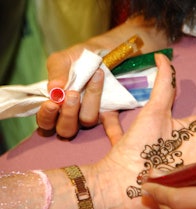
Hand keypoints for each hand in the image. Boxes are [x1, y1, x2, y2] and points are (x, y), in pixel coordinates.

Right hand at [36, 16, 169, 143]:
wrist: (103, 51)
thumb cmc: (77, 58)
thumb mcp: (63, 59)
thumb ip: (56, 71)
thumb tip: (55, 89)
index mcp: (55, 106)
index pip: (46, 122)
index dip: (47, 116)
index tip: (52, 103)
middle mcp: (72, 115)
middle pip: (66, 129)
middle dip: (68, 114)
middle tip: (73, 95)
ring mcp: (91, 114)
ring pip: (87, 120)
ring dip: (90, 101)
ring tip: (96, 76)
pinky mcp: (109, 112)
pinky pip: (112, 126)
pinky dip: (114, 132)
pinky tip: (117, 138)